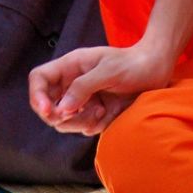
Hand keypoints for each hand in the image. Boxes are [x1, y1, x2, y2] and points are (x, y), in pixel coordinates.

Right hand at [29, 43, 174, 135]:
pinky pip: (84, 128)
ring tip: (103, 110)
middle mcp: (71, 84)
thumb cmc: (132, 64)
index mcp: (70, 67)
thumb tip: (63, 109)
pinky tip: (109, 112)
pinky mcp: (93, 113)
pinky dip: (95, 125)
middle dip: (62, 117)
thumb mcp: (108, 71)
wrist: (155, 70)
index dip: (37, 96)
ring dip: (82, 122)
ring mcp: (81, 100)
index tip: (49, 111)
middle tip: (83, 114)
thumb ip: (83, 87)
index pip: (39, 79)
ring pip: (65, 122)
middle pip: (48, 107)